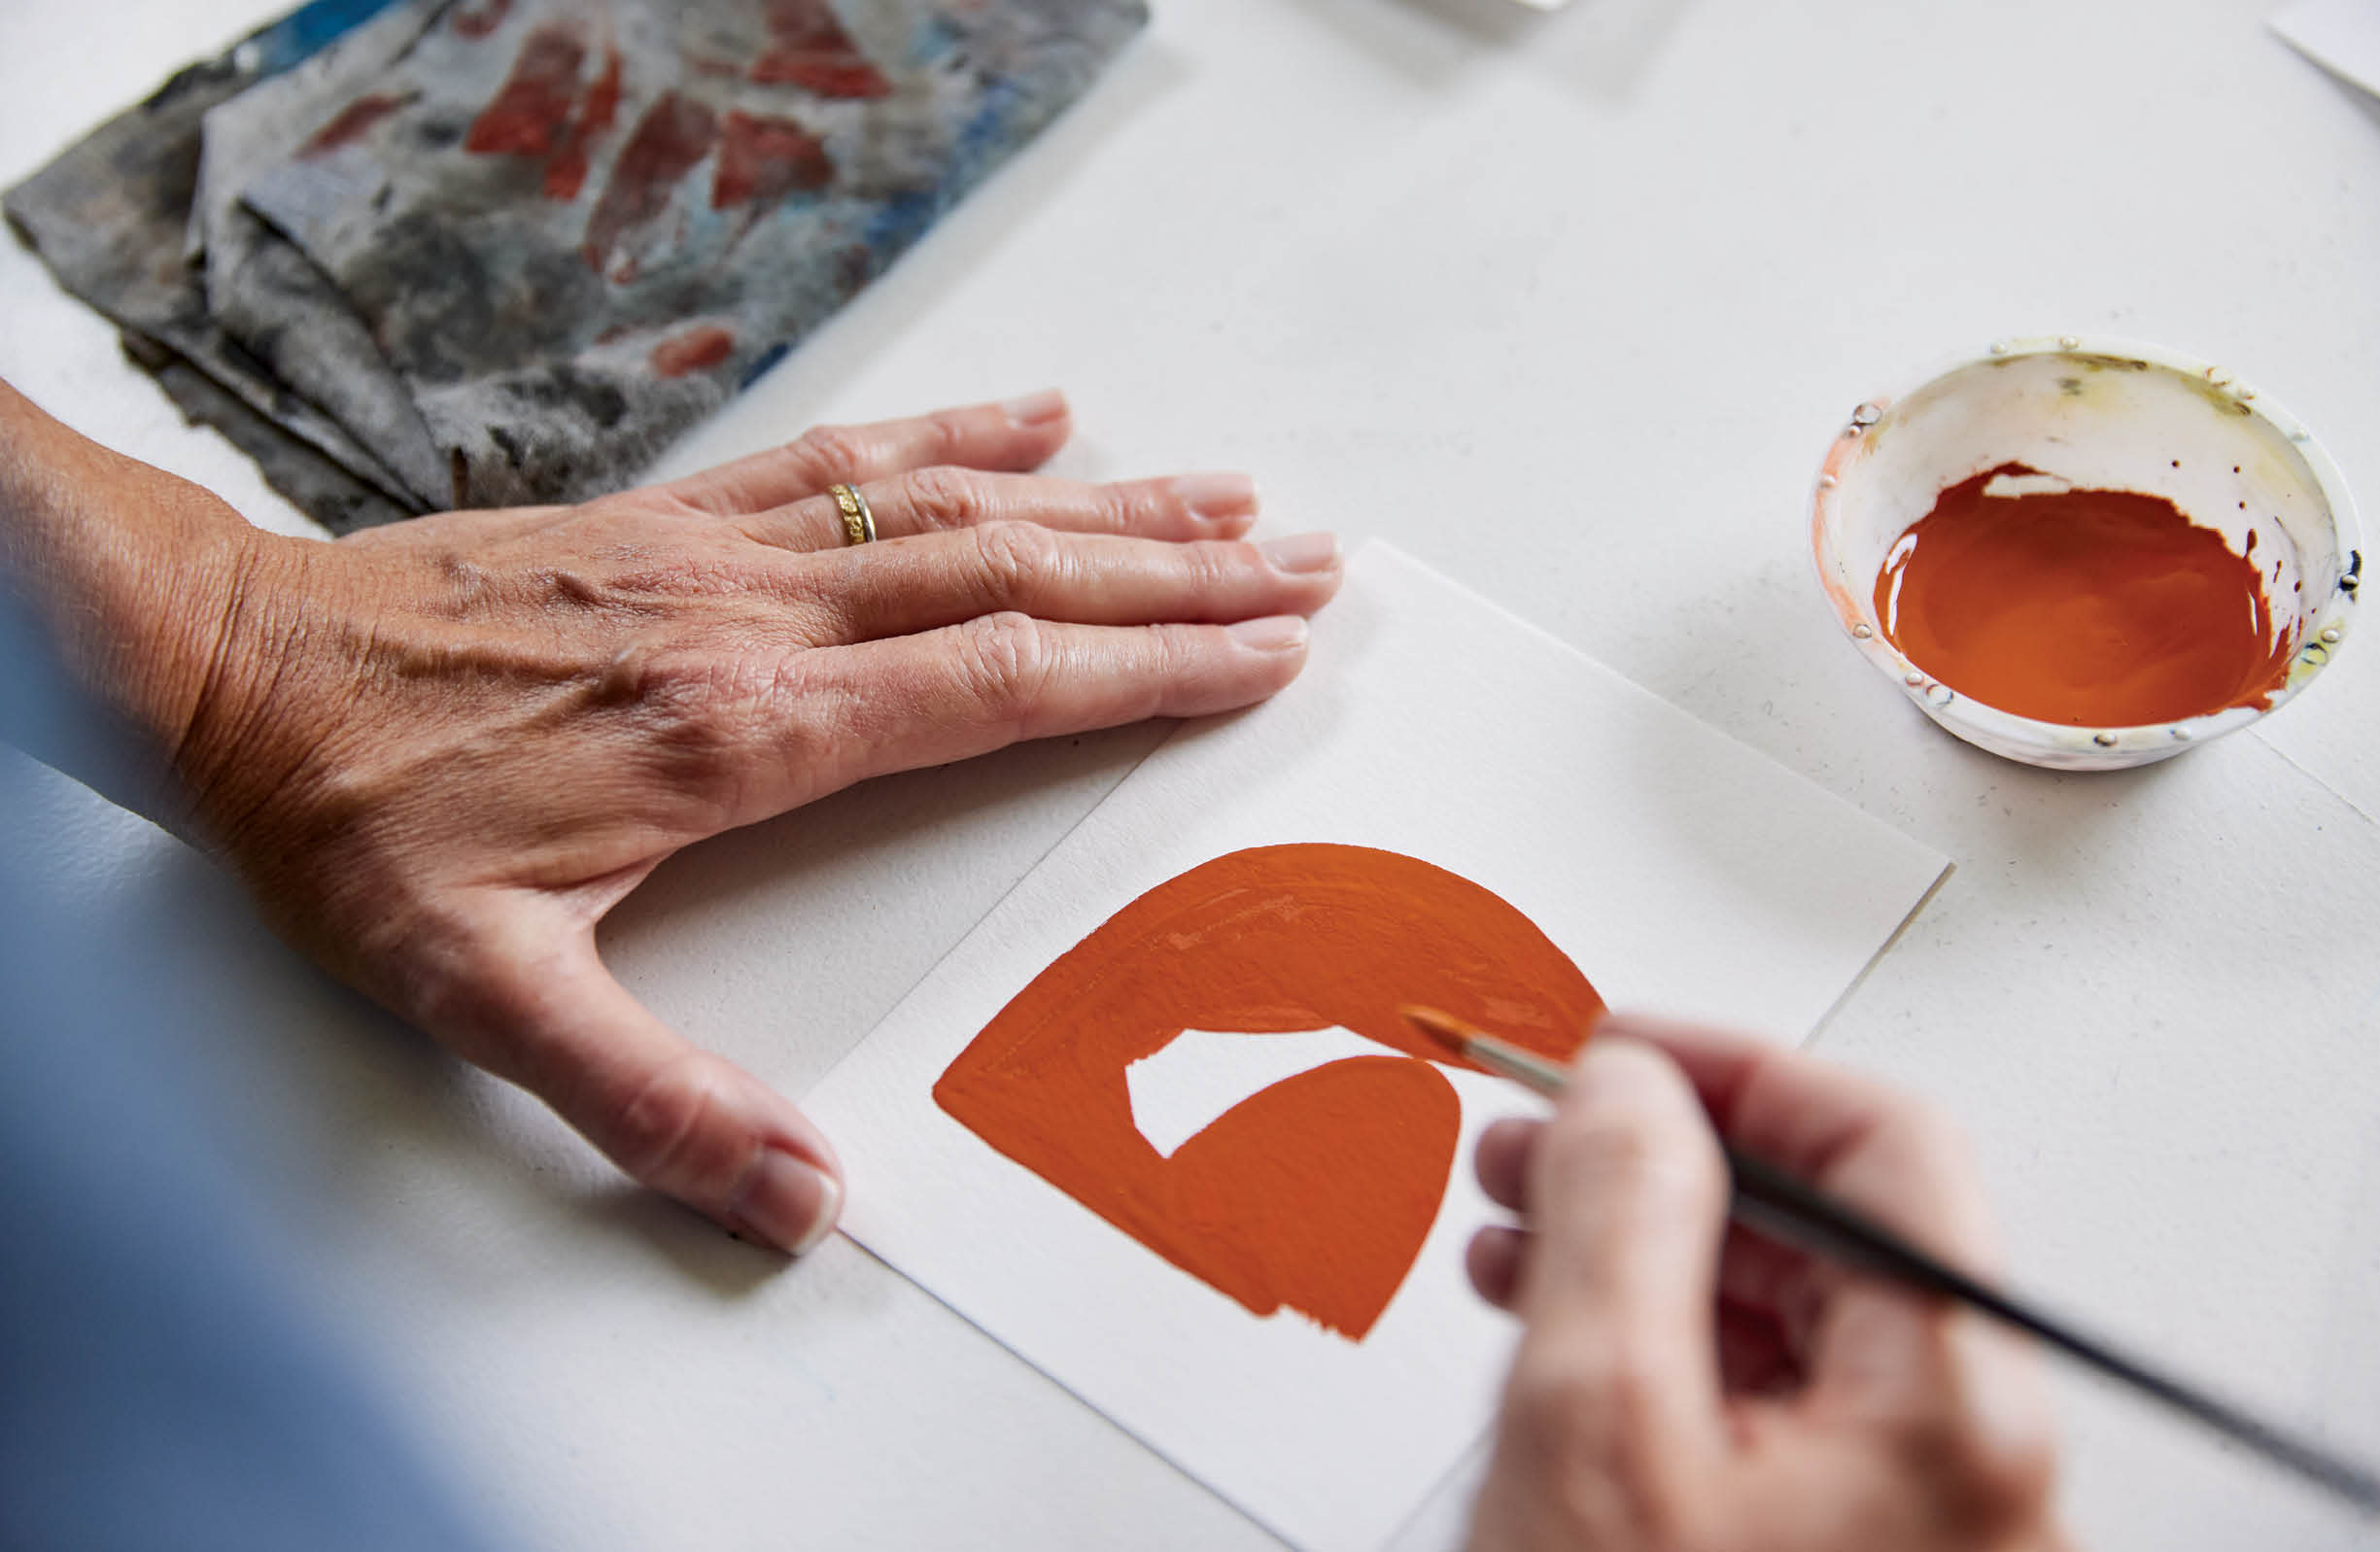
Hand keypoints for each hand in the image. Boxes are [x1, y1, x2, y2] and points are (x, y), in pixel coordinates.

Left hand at [1, 383, 1342, 1252]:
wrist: (221, 668)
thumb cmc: (350, 819)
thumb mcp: (481, 994)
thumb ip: (649, 1098)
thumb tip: (798, 1197)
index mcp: (744, 728)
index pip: (999, 686)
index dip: (1148, 667)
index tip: (1261, 654)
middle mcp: (756, 615)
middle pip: (1013, 577)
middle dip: (1176, 575)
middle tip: (1304, 564)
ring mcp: (722, 550)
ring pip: (953, 507)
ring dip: (1106, 501)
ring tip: (1225, 495)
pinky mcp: (675, 515)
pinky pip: (846, 456)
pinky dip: (957, 431)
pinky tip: (1038, 415)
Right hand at [1464, 1015, 2066, 1551]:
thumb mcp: (1594, 1426)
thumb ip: (1618, 1220)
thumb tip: (1632, 1087)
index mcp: (1956, 1418)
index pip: (1888, 1146)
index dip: (1737, 1073)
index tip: (1622, 1053)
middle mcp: (1974, 1465)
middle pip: (1836, 1233)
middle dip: (1664, 1164)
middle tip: (1541, 1140)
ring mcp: (1921, 1520)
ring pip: (1794, 1322)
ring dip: (1648, 1254)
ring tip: (1521, 1234)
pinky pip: (1773, 1409)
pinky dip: (1666, 1352)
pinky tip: (1561, 1335)